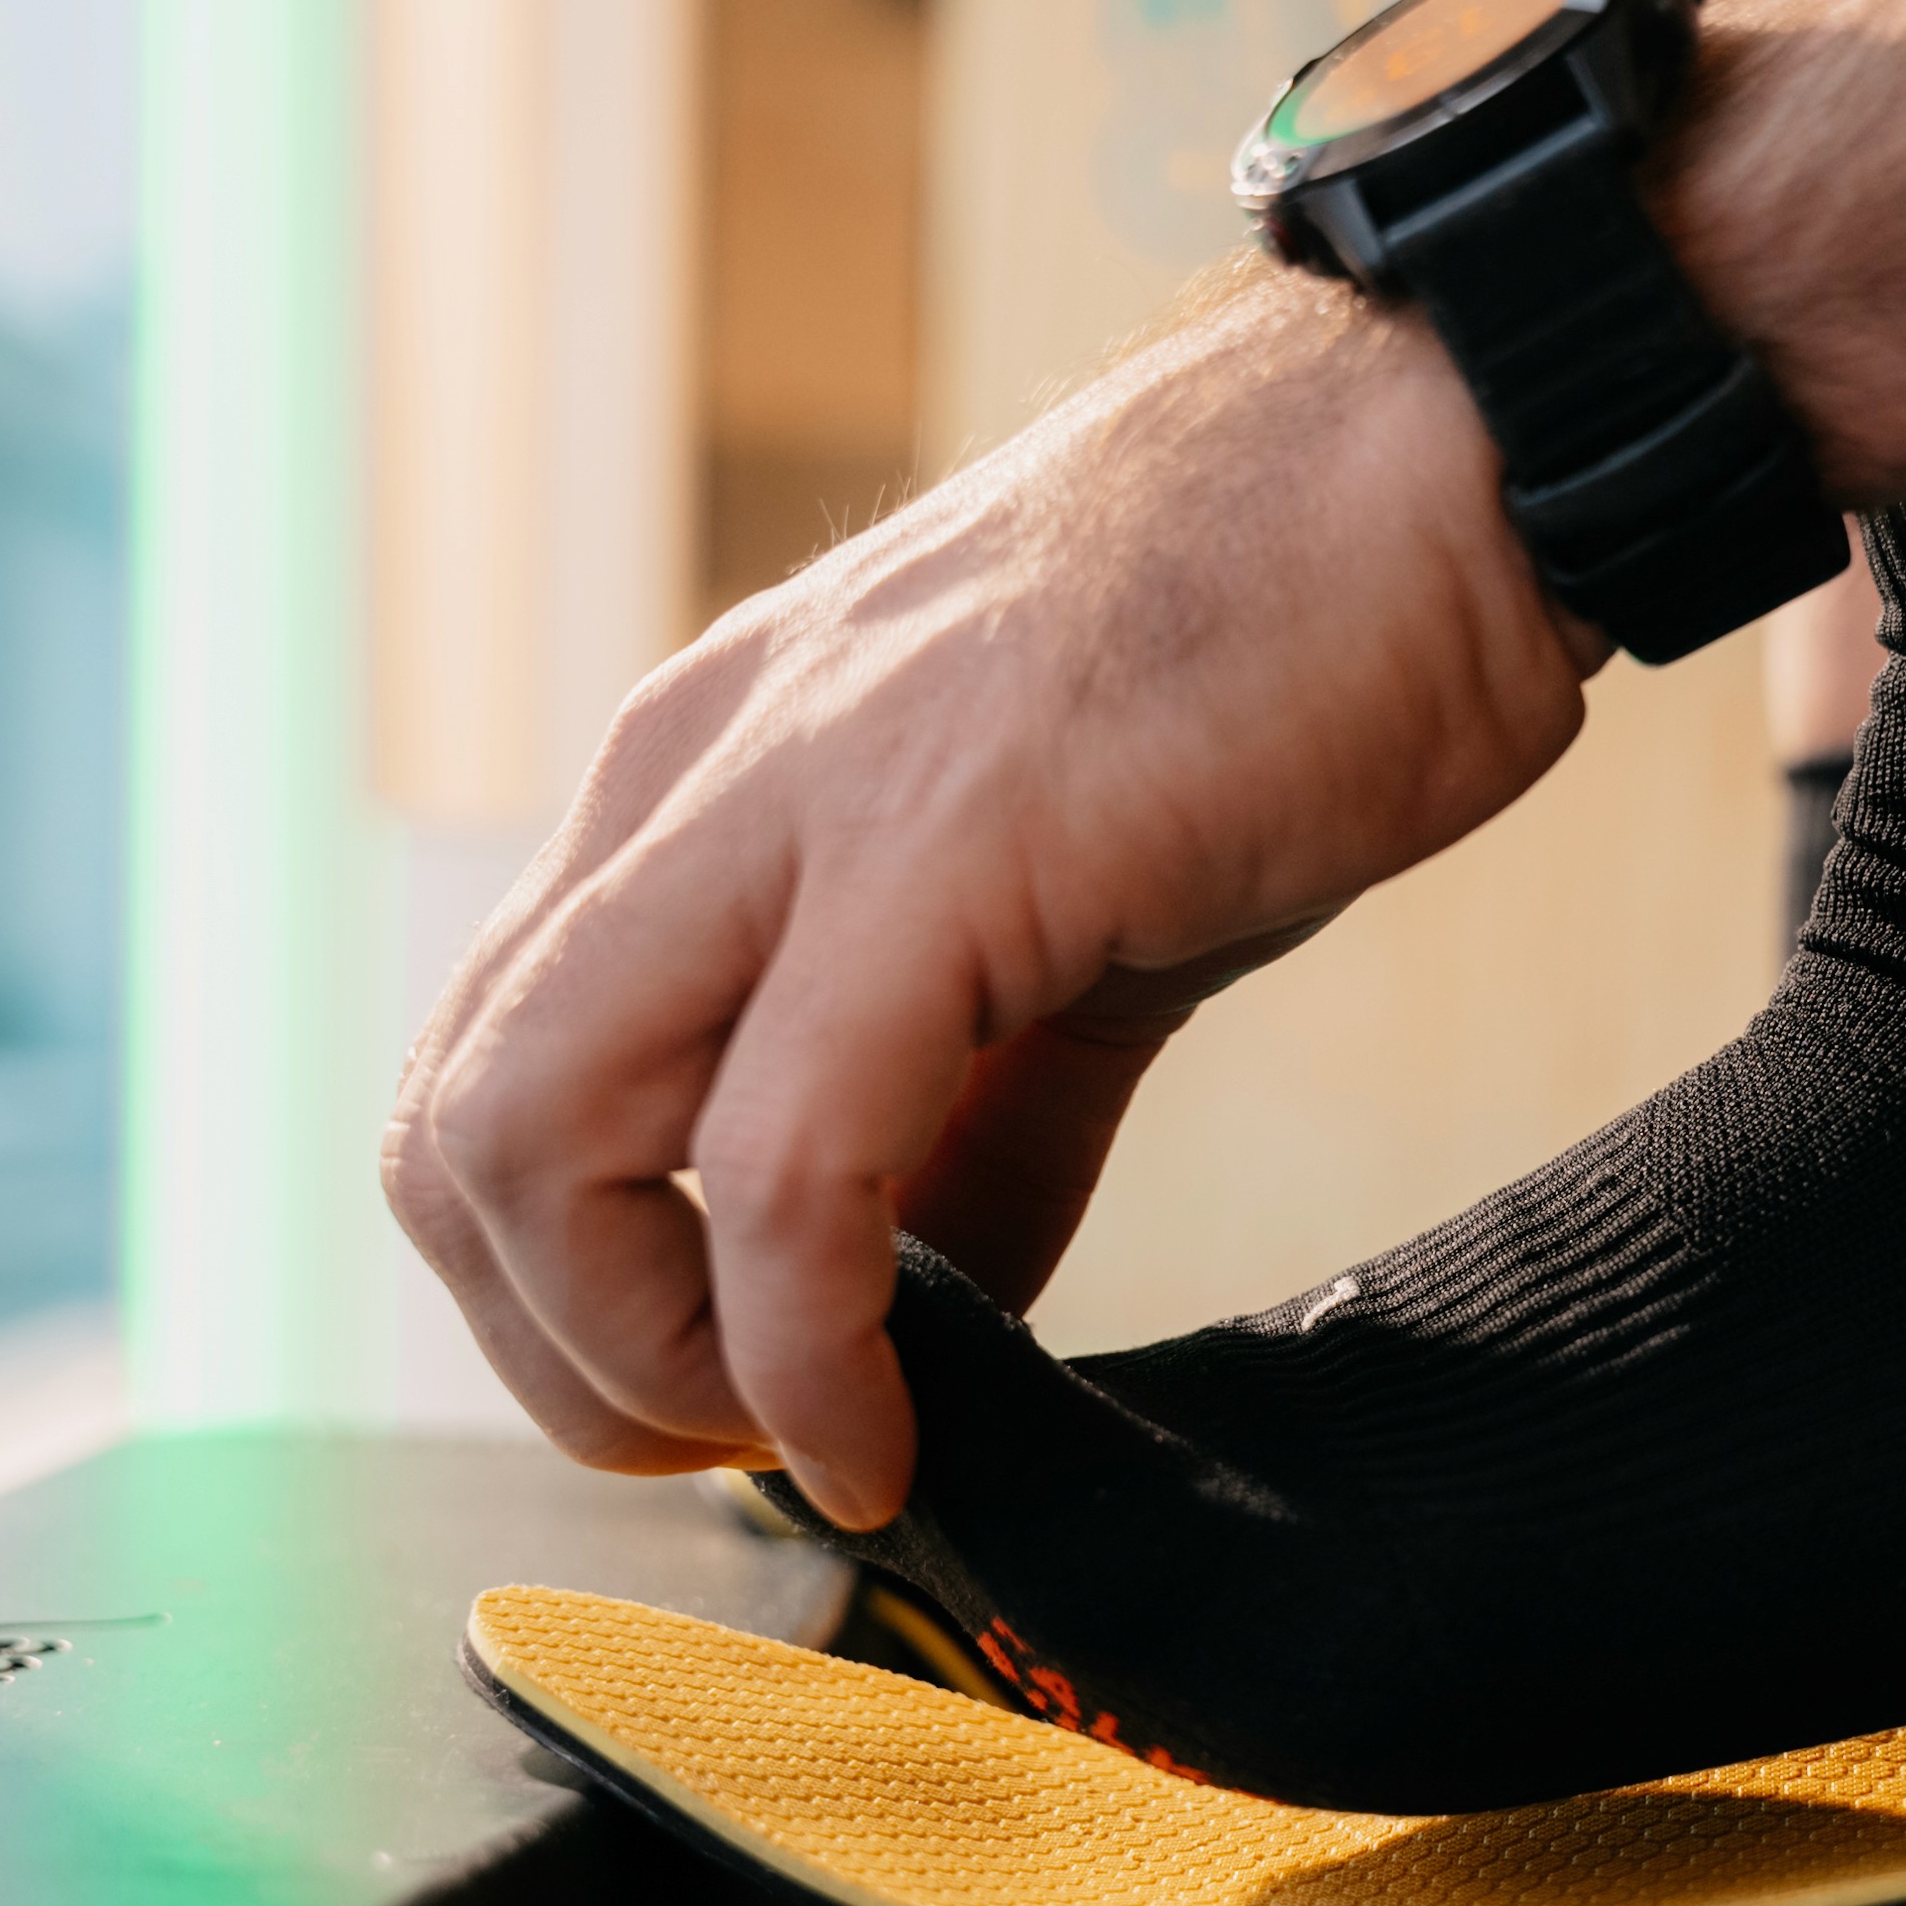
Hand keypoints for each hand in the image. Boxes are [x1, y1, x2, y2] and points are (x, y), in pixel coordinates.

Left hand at [385, 276, 1595, 1525]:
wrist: (1456, 452)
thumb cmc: (1287, 649)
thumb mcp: (1068, 909)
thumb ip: (979, 1127)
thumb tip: (927, 1325)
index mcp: (701, 775)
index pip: (490, 1070)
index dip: (560, 1287)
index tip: (727, 1394)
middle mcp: (692, 777)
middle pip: (449, 1132)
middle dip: (555, 1360)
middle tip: (731, 1453)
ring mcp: (793, 798)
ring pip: (528, 1143)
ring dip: (631, 1365)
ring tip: (796, 1440)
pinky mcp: (940, 848)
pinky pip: (777, 1168)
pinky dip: (797, 1351)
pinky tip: (890, 1425)